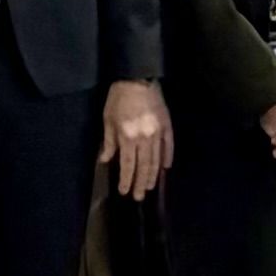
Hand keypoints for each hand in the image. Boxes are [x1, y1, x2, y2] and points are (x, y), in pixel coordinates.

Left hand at [101, 79, 171, 196]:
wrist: (138, 78)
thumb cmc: (118, 98)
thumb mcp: (108, 119)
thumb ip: (109, 142)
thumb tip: (106, 160)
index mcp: (128, 137)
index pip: (128, 165)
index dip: (126, 180)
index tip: (125, 192)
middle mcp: (144, 139)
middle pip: (144, 167)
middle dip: (141, 184)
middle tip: (139, 197)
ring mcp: (158, 133)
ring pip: (156, 160)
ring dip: (153, 175)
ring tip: (151, 187)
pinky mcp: (167, 125)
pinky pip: (169, 146)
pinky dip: (167, 157)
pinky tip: (165, 167)